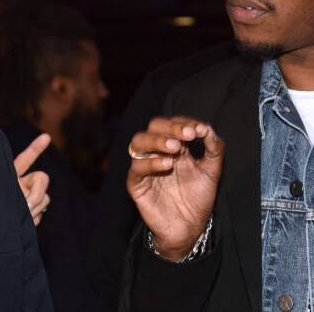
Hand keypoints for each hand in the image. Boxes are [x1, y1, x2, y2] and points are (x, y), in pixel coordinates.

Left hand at [14, 134, 50, 225]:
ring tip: (19, 217)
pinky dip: (32, 220)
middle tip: (27, 206)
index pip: (25, 159)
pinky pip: (40, 215)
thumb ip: (12, 195)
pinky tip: (21, 224)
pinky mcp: (33, 215)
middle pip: (42, 178)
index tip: (46, 137)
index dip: (35, 148)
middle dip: (38, 192)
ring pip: (44, 198)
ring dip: (34, 209)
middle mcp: (23, 185)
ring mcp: (29, 199)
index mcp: (11, 175)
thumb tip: (30, 205)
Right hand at [127, 117, 223, 260]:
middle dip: (171, 127)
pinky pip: (137, 168)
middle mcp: (156, 151)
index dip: (184, 123)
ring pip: (139, 142)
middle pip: (154, 127)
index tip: (199, 129)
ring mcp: (144, 166)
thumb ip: (214, 150)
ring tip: (175, 146)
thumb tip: (208, 129)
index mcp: (173, 145)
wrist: (189, 228)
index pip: (172, 124)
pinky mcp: (136, 183)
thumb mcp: (211, 172)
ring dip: (157, 140)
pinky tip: (167, 164)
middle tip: (188, 134)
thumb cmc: (197, 198)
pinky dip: (150, 163)